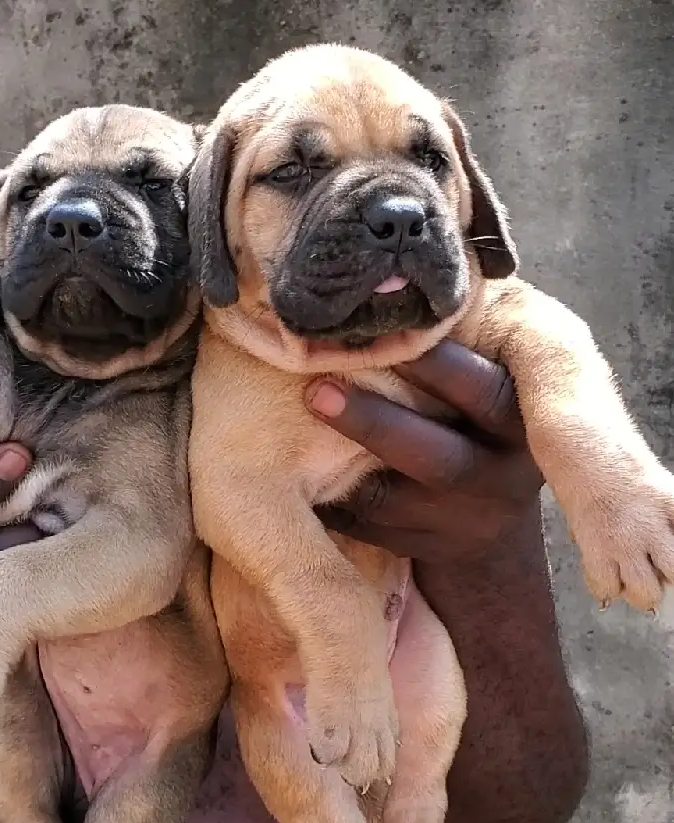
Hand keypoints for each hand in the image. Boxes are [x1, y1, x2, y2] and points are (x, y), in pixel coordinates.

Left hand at [305, 340, 542, 561]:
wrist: (496, 523)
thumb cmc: (481, 419)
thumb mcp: (500, 377)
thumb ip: (471, 335)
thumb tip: (405, 271)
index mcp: (525, 422)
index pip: (486, 392)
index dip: (437, 366)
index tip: (383, 332)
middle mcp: (504, 477)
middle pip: (438, 459)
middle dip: (375, 424)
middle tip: (317, 390)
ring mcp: (466, 522)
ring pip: (395, 501)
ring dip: (340, 468)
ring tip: (298, 430)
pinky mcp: (430, 551)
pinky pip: (371, 528)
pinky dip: (334, 501)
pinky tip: (300, 475)